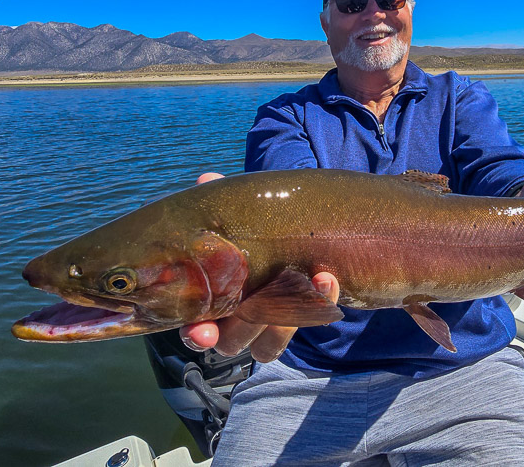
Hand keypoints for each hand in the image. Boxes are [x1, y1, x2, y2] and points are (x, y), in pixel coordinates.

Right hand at [178, 172, 340, 361]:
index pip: (195, 328)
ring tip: (312, 279)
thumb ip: (224, 205)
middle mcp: (232, 321)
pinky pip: (306, 328)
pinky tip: (328, 278)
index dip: (197, 333)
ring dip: (286, 319)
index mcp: (209, 299)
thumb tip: (208, 180)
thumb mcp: (239, 215)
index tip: (204, 331)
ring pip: (266, 344)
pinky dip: (319, 306)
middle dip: (241, 329)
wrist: (298, 240)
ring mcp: (265, 326)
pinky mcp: (297, 323)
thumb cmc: (253, 230)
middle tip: (252, 311)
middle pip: (229, 340)